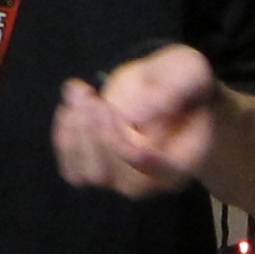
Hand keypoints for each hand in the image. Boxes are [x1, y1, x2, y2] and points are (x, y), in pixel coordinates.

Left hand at [53, 46, 220, 198]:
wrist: (167, 87)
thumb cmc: (182, 80)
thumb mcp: (189, 72)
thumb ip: (170, 92)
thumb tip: (133, 116)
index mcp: (184, 161)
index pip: (147, 164)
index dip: (119, 136)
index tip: (107, 105)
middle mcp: (156, 181)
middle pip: (119, 177)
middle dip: (96, 134)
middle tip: (89, 94)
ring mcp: (126, 181)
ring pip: (92, 175)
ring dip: (78, 133)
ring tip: (81, 94)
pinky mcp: (102, 174)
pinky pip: (74, 172)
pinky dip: (65, 141)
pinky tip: (71, 109)